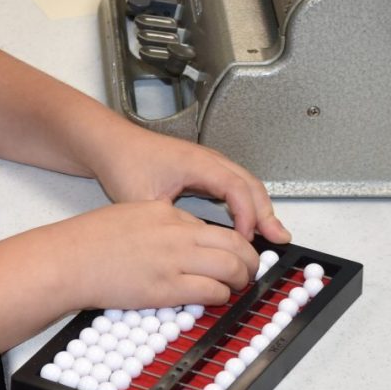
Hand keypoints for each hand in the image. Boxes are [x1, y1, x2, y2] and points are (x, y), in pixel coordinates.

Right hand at [34, 201, 259, 310]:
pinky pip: (211, 290)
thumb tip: (175, 243)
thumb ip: (155, 226)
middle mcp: (175, 232)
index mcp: (163, 212)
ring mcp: (173, 259)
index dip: (226, 243)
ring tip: (240, 285)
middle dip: (249, 257)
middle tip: (250, 268)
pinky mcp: (167, 286)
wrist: (68, 260)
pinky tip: (218, 297)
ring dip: (241, 277)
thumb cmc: (86, 243)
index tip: (229, 254)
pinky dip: (222, 295)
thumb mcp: (126, 217)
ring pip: (231, 265)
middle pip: (232, 241)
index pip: (209, 227)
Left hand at [90, 125, 290, 246]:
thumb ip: (167, 220)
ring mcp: (208, 163)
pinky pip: (234, 185)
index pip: (235, 188)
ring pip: (245, 183)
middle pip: (250, 184)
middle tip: (280, 239)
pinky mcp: (203, 169)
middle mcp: (208, 159)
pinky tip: (248, 222)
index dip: (246, 214)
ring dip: (260, 207)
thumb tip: (188, 245)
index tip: (246, 239)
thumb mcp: (142, 197)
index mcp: (197, 163)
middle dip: (267, 212)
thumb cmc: (125, 162)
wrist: (111, 144)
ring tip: (272, 234)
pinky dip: (247, 203)